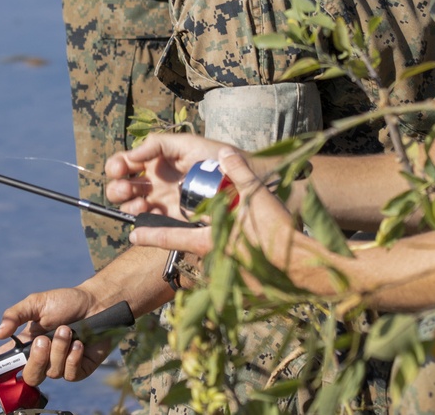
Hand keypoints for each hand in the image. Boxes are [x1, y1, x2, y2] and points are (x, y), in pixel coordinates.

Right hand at [0, 288, 111, 384]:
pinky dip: (73, 357)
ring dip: (59, 349)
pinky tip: (79, 342)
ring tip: (67, 330)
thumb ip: (16, 315)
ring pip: (51, 372)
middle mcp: (42, 357)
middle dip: (36, 359)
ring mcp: (60, 365)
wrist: (97, 303)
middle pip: (29, 376)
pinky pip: (69, 374)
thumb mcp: (38, 302)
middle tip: (44, 339)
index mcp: (28, 343)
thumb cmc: (67, 301)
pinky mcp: (78, 369)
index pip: (7, 360)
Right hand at [105, 133, 234, 217]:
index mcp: (153, 161)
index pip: (124, 163)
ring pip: (131, 206)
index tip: (119, 168)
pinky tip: (149, 213)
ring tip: (140, 203)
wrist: (239, 179)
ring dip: (127, 204)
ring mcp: (161, 201)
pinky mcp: (171, 219)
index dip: (116, 165)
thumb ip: (157, 144)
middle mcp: (153, 182)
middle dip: (117, 188)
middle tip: (126, 187)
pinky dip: (142, 219)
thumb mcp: (185, 143)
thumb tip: (132, 154)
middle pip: (122, 187)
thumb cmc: (214, 157)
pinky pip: (148, 222)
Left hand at [128, 147, 296, 264]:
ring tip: (208, 234)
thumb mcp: (255, 196)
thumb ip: (237, 173)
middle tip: (165, 231)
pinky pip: (227, 265)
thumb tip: (225, 153)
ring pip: (208, 256)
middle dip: (177, 238)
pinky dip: (226, 255)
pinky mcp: (245, 280)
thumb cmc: (276, 233)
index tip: (132, 234)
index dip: (150, 234)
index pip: (171, 236)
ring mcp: (229, 271)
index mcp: (210, 239)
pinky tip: (237, 247)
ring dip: (205, 246)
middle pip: (188, 247)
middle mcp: (214, 257)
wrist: (302, 267)